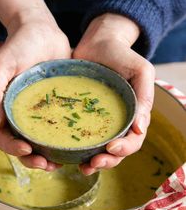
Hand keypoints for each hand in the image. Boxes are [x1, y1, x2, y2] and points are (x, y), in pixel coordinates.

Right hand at [0, 0, 70, 170]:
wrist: (43, 32)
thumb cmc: (20, 45)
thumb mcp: (2, 62)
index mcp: (7, 110)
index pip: (5, 137)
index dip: (14, 148)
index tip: (27, 148)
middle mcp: (24, 117)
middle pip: (24, 148)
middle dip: (33, 160)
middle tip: (47, 164)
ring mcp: (42, 115)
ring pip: (43, 144)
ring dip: (49, 157)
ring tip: (60, 163)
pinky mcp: (59, 111)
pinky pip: (61, 131)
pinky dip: (64, 143)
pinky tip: (73, 148)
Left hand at [73, 13, 154, 174]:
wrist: (97, 43)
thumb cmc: (122, 55)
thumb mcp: (140, 71)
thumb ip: (144, 97)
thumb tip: (141, 129)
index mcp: (133, 117)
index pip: (133, 141)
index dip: (124, 149)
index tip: (111, 147)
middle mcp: (115, 124)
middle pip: (114, 153)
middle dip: (106, 162)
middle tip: (92, 163)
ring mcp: (96, 124)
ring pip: (97, 151)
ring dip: (91, 163)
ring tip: (81, 167)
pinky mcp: (78, 119)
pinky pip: (77, 140)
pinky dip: (74, 151)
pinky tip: (66, 155)